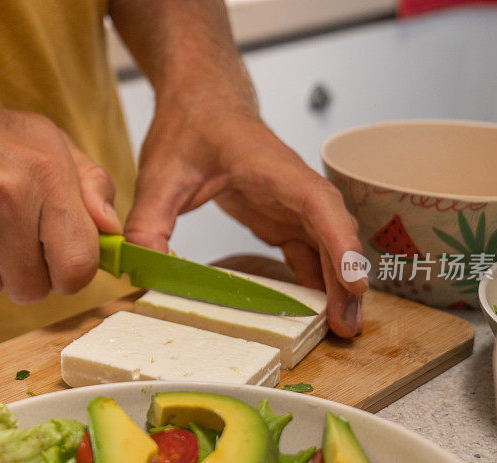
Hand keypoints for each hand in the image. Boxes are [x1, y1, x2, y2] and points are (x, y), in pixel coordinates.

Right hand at [0, 92, 121, 302]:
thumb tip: (112, 231)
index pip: (78, 265)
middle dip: (25, 274)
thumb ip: (91, 186)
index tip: (60, 265)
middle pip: (32, 289)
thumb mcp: (50, 142)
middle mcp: (9, 198)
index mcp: (47, 176)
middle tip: (11, 241)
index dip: (72, 276)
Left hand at [124, 99, 365, 336]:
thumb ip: (148, 220)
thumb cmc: (191, 124)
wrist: (199, 100)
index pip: (319, 205)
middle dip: (346, 280)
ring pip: (325, 246)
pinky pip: (306, 251)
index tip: (354, 282)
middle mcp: (292, 187)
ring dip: (336, 285)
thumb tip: (142, 268)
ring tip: (341, 328)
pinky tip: (317, 310)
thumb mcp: (160, 173)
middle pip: (332, 234)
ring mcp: (289, 204)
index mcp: (273, 169)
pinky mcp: (279, 218)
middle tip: (348, 327)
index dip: (340, 244)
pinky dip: (314, 279)